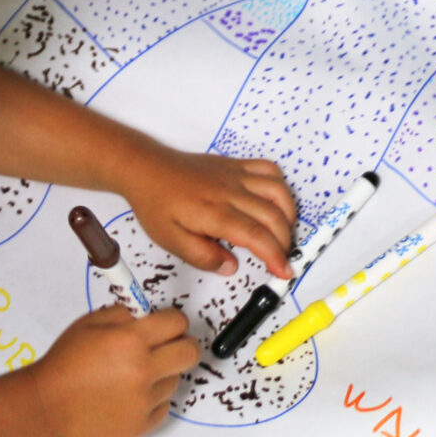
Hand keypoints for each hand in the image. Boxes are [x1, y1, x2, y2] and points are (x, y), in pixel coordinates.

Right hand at [30, 304, 199, 436]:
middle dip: (181, 344)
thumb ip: (124, 313)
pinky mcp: (142, 425)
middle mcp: (144, 371)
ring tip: (132, 375)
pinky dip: (151, 399)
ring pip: (175, 380)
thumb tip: (150, 315)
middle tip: (166, 346)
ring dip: (161, 374)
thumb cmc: (66, 361)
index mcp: (131, 340)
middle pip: (190, 352)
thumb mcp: (90, 322)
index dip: (172, 320)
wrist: (48, 405)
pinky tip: (127, 395)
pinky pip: (163, 405)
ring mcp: (145, 401)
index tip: (165, 325)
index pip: (177, 322)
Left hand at [121, 144, 297, 278]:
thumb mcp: (170, 241)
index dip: (275, 255)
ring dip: (288, 214)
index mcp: (215, 213)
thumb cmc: (156, 204)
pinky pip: (269, 169)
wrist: (146, 169)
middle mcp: (231, 191)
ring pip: (277, 190)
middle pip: (273, 215)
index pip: (256, 235)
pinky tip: (276, 202)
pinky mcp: (235, 164)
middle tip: (282, 259)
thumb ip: (202, 256)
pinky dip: (281, 187)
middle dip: (285, 241)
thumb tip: (230, 266)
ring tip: (283, 233)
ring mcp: (235, 175)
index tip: (284, 272)